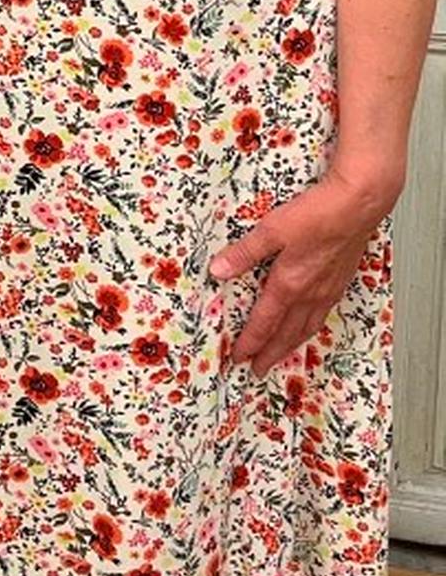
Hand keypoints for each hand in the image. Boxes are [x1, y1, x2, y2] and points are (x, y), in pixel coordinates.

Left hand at [210, 169, 395, 373]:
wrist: (357, 206)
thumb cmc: (316, 215)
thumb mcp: (270, 230)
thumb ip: (243, 253)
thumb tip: (219, 271)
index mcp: (289, 284)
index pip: (265, 323)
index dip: (250, 342)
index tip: (238, 357)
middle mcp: (310, 294)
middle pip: (287, 334)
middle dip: (270, 353)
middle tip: (257, 369)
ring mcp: (327, 290)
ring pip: (306, 327)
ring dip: (290, 344)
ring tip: (279, 356)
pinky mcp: (339, 281)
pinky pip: (321, 315)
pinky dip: (309, 328)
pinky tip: (307, 325)